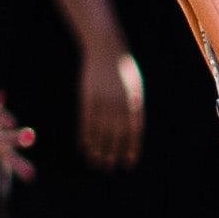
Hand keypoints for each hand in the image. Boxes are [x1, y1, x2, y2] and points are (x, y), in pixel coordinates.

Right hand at [76, 47, 147, 170]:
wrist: (107, 49)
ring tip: (94, 163)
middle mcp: (120, 104)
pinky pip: (86, 121)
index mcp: (135, 102)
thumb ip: (134, 108)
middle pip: (116, 135)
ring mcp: (103, 101)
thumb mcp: (135, 87)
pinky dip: (84, 135)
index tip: (128, 163)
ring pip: (100, 131)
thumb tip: (131, 130)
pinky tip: (83, 146)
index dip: (131, 149)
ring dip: (97, 149)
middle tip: (107, 168)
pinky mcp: (88, 97)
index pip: (135, 132)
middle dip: (112, 153)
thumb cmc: (123, 69)